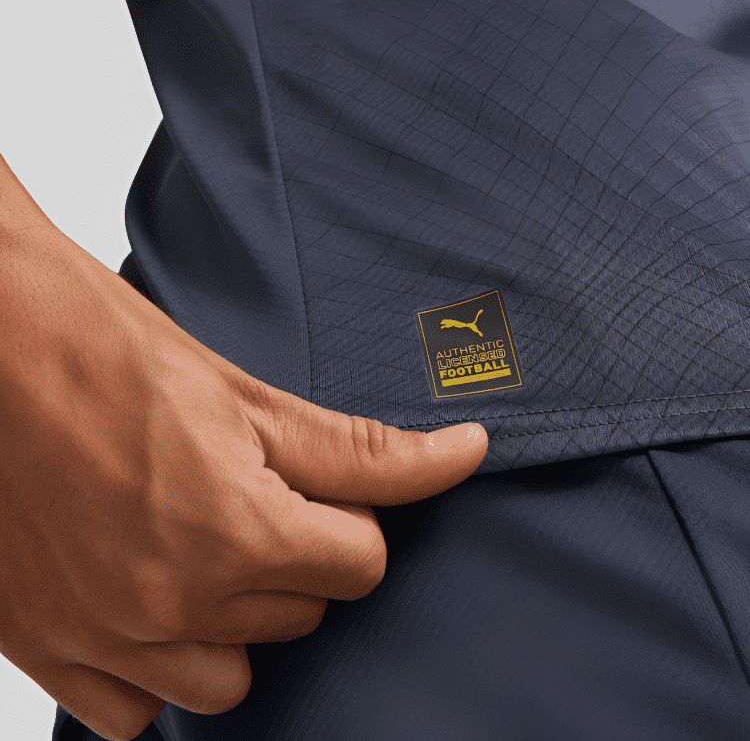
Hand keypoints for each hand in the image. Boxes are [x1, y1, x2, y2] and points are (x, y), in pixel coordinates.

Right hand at [0, 164, 486, 740]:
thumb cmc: (112, 353)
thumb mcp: (253, 400)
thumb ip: (367, 452)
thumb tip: (467, 453)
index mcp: (234, 533)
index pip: (361, 566)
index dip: (349, 525)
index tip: (315, 495)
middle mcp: (172, 603)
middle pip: (301, 614)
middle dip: (296, 560)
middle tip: (249, 499)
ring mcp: (105, 637)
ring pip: (230, 678)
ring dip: (237, 620)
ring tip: (204, 548)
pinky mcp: (48, 649)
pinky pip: (137, 712)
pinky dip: (159, 666)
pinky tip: (153, 599)